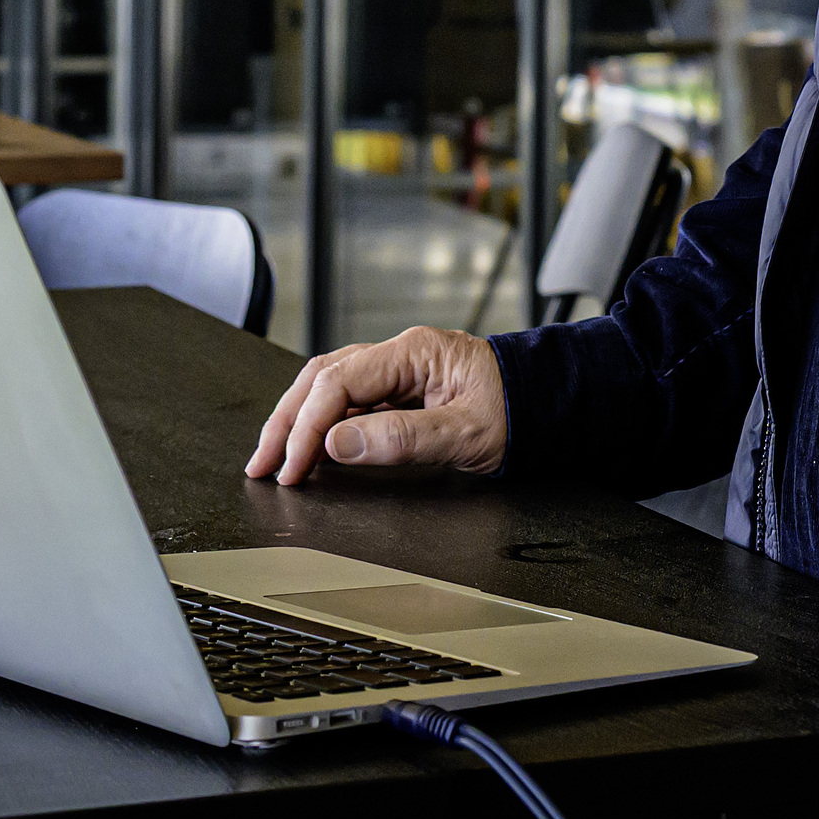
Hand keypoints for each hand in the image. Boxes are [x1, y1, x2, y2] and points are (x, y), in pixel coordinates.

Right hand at [243, 326, 508, 484]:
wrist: (555, 403)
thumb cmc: (522, 412)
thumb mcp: (465, 433)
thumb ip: (401, 439)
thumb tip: (338, 444)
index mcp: (415, 353)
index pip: (338, 383)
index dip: (308, 427)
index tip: (292, 465)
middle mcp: (402, 353)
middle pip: (322, 378)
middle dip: (287, 420)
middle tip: (262, 463)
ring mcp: (402, 369)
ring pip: (330, 385)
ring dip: (299, 419)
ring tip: (275, 456)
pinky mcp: (405, 387)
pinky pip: (351, 398)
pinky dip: (324, 421)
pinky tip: (312, 445)